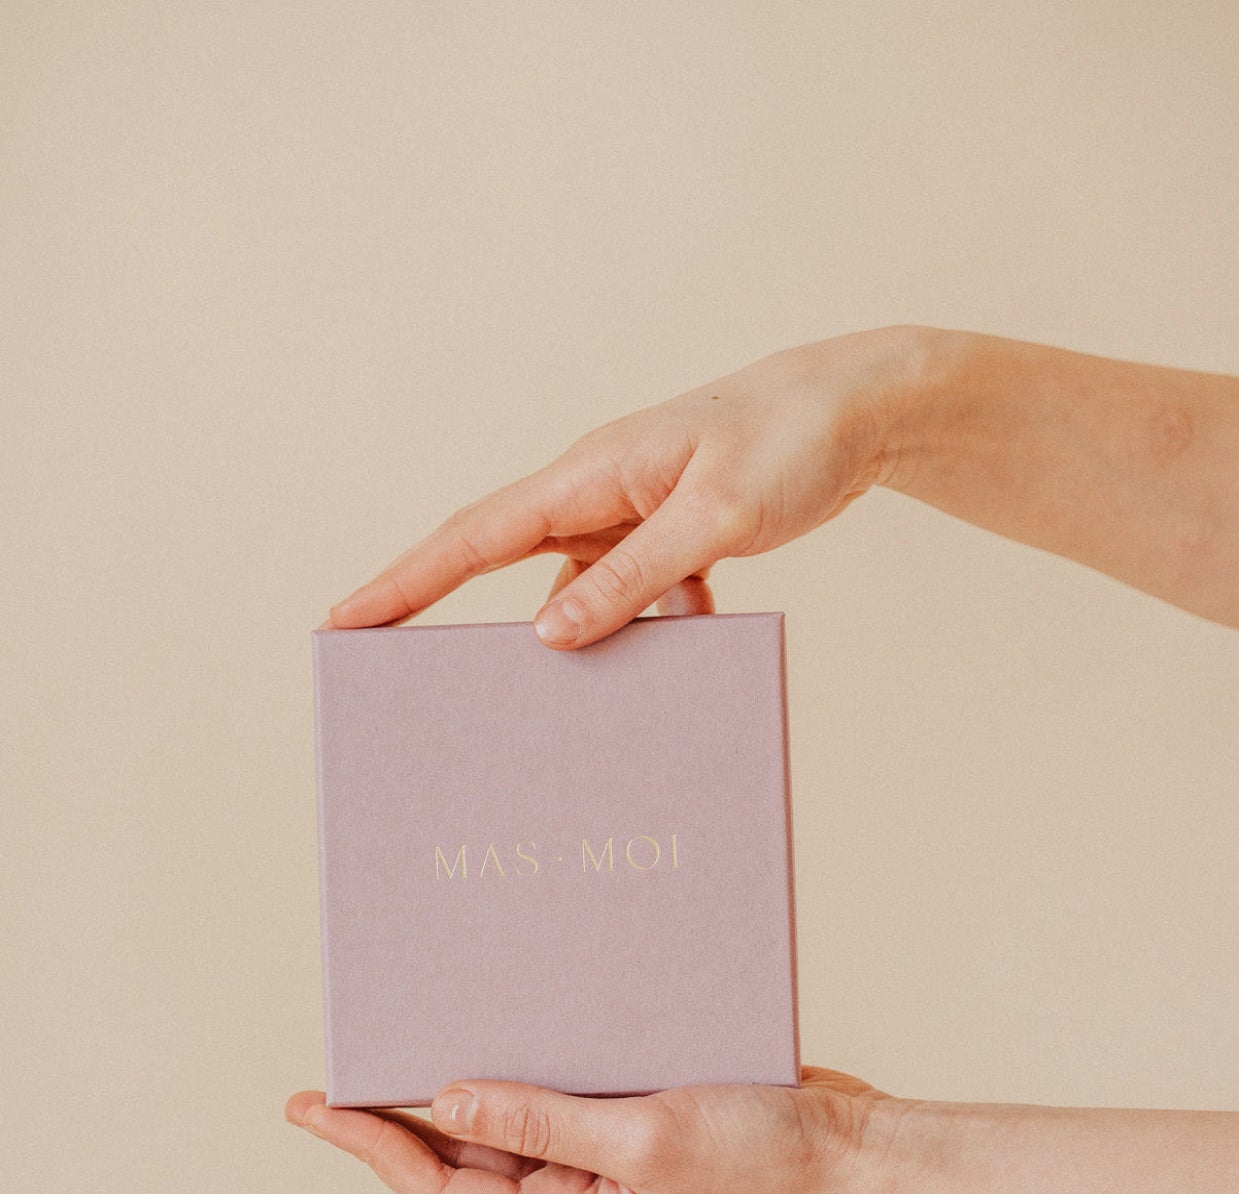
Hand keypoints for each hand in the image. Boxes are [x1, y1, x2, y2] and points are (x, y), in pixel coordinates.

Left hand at [284, 1066, 886, 1193]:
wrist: (856, 1153)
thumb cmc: (767, 1160)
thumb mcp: (648, 1137)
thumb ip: (546, 1120)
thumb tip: (448, 1101)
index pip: (444, 1190)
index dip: (374, 1150)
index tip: (315, 1107)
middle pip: (466, 1158)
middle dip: (399, 1119)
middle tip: (341, 1067)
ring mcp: (612, 1158)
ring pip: (513, 1121)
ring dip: (464, 1084)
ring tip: (410, 1033)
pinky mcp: (644, 1119)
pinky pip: (565, 1092)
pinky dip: (530, 1061)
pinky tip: (512, 1017)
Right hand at [326, 327, 923, 646]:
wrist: (864, 408)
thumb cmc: (788, 442)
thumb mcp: (710, 518)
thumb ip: (631, 579)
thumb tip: (548, 637)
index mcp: (589, 475)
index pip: (473, 535)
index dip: (403, 581)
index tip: (344, 620)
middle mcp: (597, 494)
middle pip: (500, 562)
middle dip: (447, 613)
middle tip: (401, 677)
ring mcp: (633, 515)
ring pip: (578, 593)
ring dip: (576, 642)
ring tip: (566, 705)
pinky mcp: (672, 535)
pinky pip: (640, 596)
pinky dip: (657, 628)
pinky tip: (693, 643)